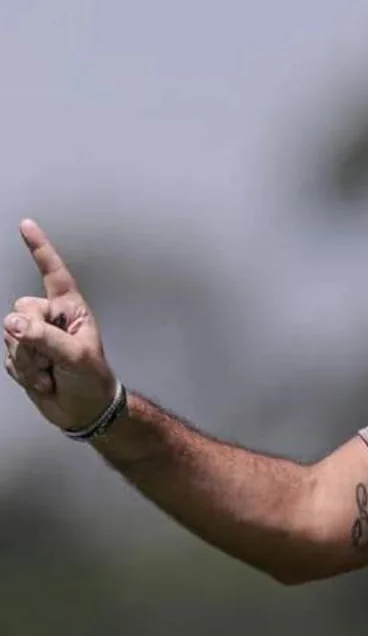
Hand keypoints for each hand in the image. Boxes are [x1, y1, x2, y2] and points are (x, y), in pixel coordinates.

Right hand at [4, 219, 116, 431]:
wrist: (84, 410)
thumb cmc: (91, 379)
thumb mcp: (75, 356)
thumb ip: (44, 338)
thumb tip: (12, 324)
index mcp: (70, 309)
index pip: (53, 274)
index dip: (40, 249)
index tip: (26, 225)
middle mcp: (50, 318)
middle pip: (21, 310)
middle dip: (32, 338)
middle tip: (53, 360)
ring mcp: (33, 337)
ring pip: (10, 337)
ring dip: (29, 361)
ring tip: (52, 372)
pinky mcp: (20, 355)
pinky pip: (8, 359)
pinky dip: (24, 374)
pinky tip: (42, 380)